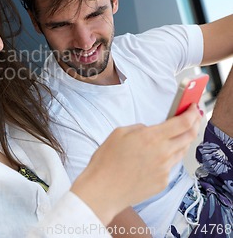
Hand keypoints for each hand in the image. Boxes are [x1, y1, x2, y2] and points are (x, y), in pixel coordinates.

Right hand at [70, 104, 201, 224]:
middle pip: (189, 136)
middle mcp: (163, 153)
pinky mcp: (162, 182)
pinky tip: (154, 159)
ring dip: (182, 141)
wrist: (103, 189)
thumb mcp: (119, 133)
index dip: (191, 113)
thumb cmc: (106, 161)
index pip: (183, 123)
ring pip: (181, 152)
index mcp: (152, 137)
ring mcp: (165, 170)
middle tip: (193, 118)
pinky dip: (166, 159)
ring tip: (175, 136)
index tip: (193, 108)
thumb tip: (150, 130)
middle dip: (194, 124)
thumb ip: (140, 128)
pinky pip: (170, 167)